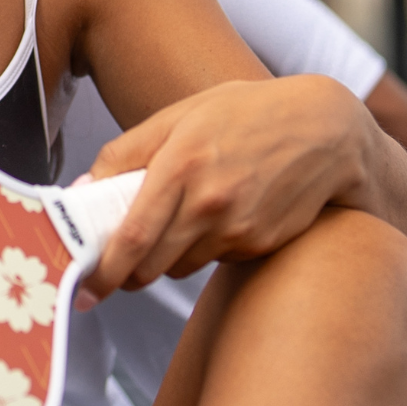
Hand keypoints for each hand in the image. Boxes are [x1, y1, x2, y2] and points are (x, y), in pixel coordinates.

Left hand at [80, 75, 382, 297]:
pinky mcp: (261, 243)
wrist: (325, 128)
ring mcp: (239, 227)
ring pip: (180, 266)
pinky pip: (214, 260)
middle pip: (151, 265)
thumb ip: (124, 153)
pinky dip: (203, 248)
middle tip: (114, 268)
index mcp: (181, 164)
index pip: (132, 237)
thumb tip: (80, 192)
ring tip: (178, 219)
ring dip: (165, 258)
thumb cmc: (244, 114)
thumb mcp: (178, 116)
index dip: (104, 272)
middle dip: (126, 274)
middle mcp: (211, 201)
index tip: (84, 291)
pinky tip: (219, 215)